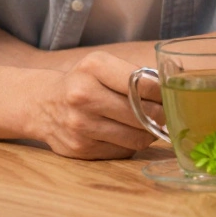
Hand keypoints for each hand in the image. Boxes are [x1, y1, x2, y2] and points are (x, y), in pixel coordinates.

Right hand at [28, 51, 161, 159]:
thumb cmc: (83, 82)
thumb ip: (136, 75)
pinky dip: (131, 143)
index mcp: (93, 68)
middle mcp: (83, 96)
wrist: (41, 104)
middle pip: (144, 114)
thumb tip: (173, 92)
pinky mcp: (80, 148)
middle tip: (163, 112)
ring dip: (149, 132)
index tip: (168, 96)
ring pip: (137, 137)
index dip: (163, 93)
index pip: (145, 85)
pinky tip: (125, 133)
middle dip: (161, 115)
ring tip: (148, 124)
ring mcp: (80, 125)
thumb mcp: (103, 66)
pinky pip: (123, 150)